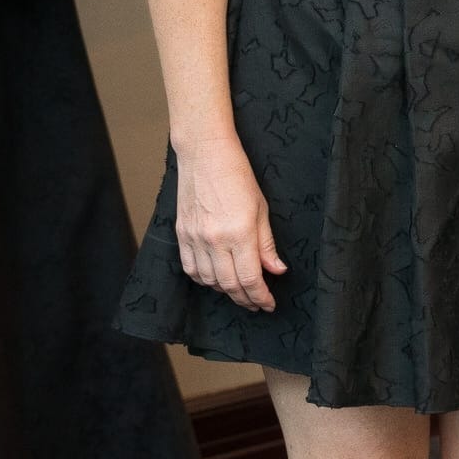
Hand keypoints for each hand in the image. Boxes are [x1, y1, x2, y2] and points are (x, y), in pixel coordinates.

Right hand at [174, 137, 286, 311]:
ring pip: (209, 281)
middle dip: (245, 299)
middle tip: (256, 303)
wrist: (205, 154)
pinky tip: (215, 278)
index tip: (268, 304)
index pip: (250, 279)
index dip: (261, 297)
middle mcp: (214, 239)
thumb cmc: (237, 175)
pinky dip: (204, 280)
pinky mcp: (182, 234)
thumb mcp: (261, 209)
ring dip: (225, 291)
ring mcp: (194, 238)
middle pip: (229, 285)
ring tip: (239, 290)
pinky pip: (190, 269)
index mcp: (239, 233)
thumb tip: (276, 270)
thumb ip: (267, 244)